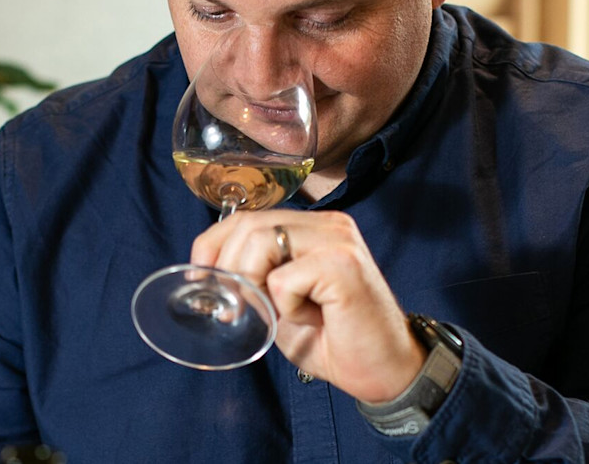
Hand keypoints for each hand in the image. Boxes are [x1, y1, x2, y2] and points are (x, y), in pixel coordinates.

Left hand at [190, 209, 425, 402]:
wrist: (386, 372)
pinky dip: (286, 307)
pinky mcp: (342, 264)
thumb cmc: (336, 339)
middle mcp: (328, 223)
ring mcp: (337, 239)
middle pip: (248, 226)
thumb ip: (256, 279)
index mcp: (314, 227)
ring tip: (280, 313)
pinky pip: (284, 279)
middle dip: (229, 270)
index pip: (247, 217)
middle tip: (238, 309)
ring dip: (255, 286)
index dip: (213, 244)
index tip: (202, 276)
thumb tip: (210, 275)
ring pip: (260, 242)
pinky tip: (313, 318)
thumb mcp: (282, 303)